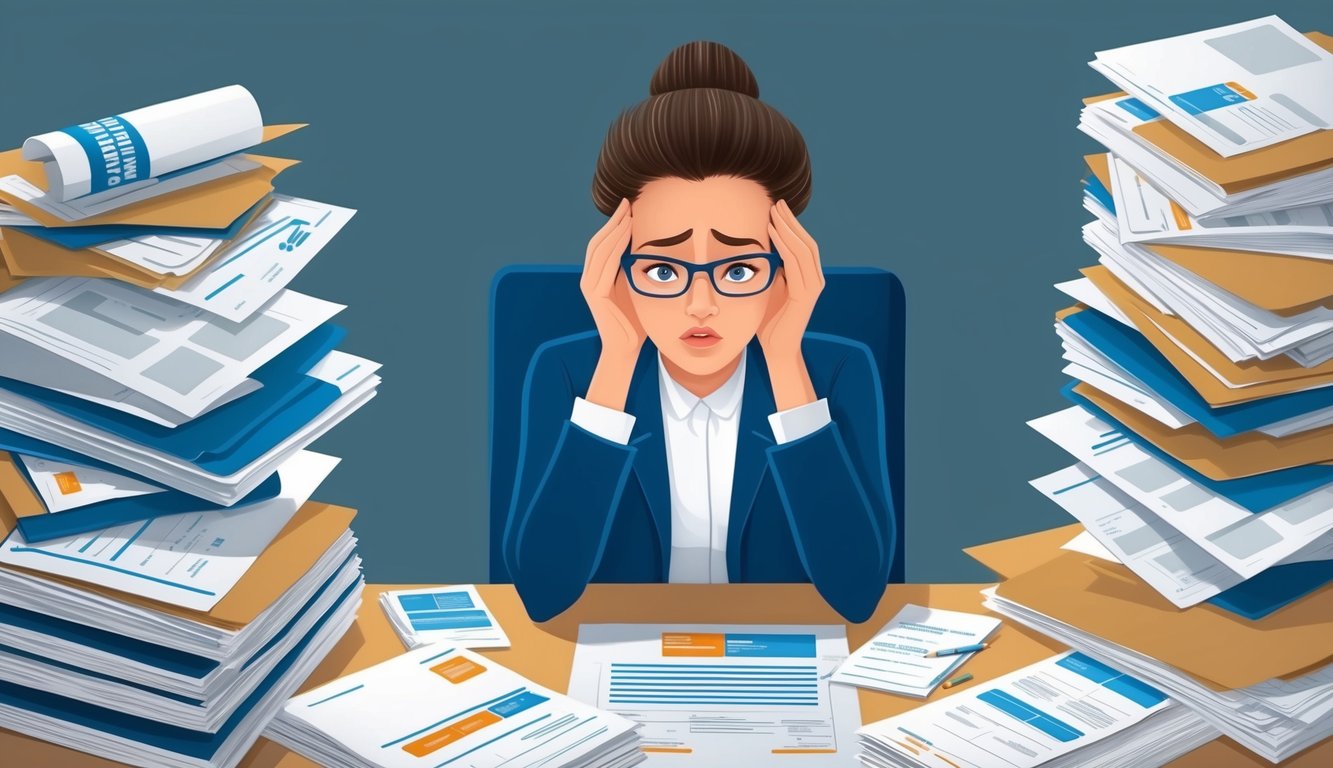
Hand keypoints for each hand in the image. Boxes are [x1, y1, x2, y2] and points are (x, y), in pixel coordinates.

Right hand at [580, 198, 644, 410]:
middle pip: (598, 241)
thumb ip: (635, 270)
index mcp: (598, 276)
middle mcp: (589, 278)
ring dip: (614, 229)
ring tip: (628, 212)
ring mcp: (589, 286)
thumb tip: (650, 246)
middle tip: (628, 201)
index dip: (614, 223)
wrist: (627, 348)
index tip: (630, 206)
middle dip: (613, 220)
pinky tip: (626, 234)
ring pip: (599, 249)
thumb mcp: (636, 288)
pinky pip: (603, 264)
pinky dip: (614, 246)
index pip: (603, 243)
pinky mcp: (594, 295)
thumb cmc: (636, 320)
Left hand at [760, 200, 821, 410]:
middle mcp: (814, 278)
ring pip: (804, 249)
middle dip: (791, 221)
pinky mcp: (807, 296)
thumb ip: (771, 269)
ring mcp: (813, 287)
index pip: (801, 242)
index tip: (775, 206)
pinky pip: (797, 264)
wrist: (776, 348)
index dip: (791, 224)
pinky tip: (774, 233)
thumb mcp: (768, 287)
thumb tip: (758, 246)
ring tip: (774, 212)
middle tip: (776, 201)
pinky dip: (786, 246)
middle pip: (806, 241)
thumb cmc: (768, 319)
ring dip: (788, 228)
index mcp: (806, 275)